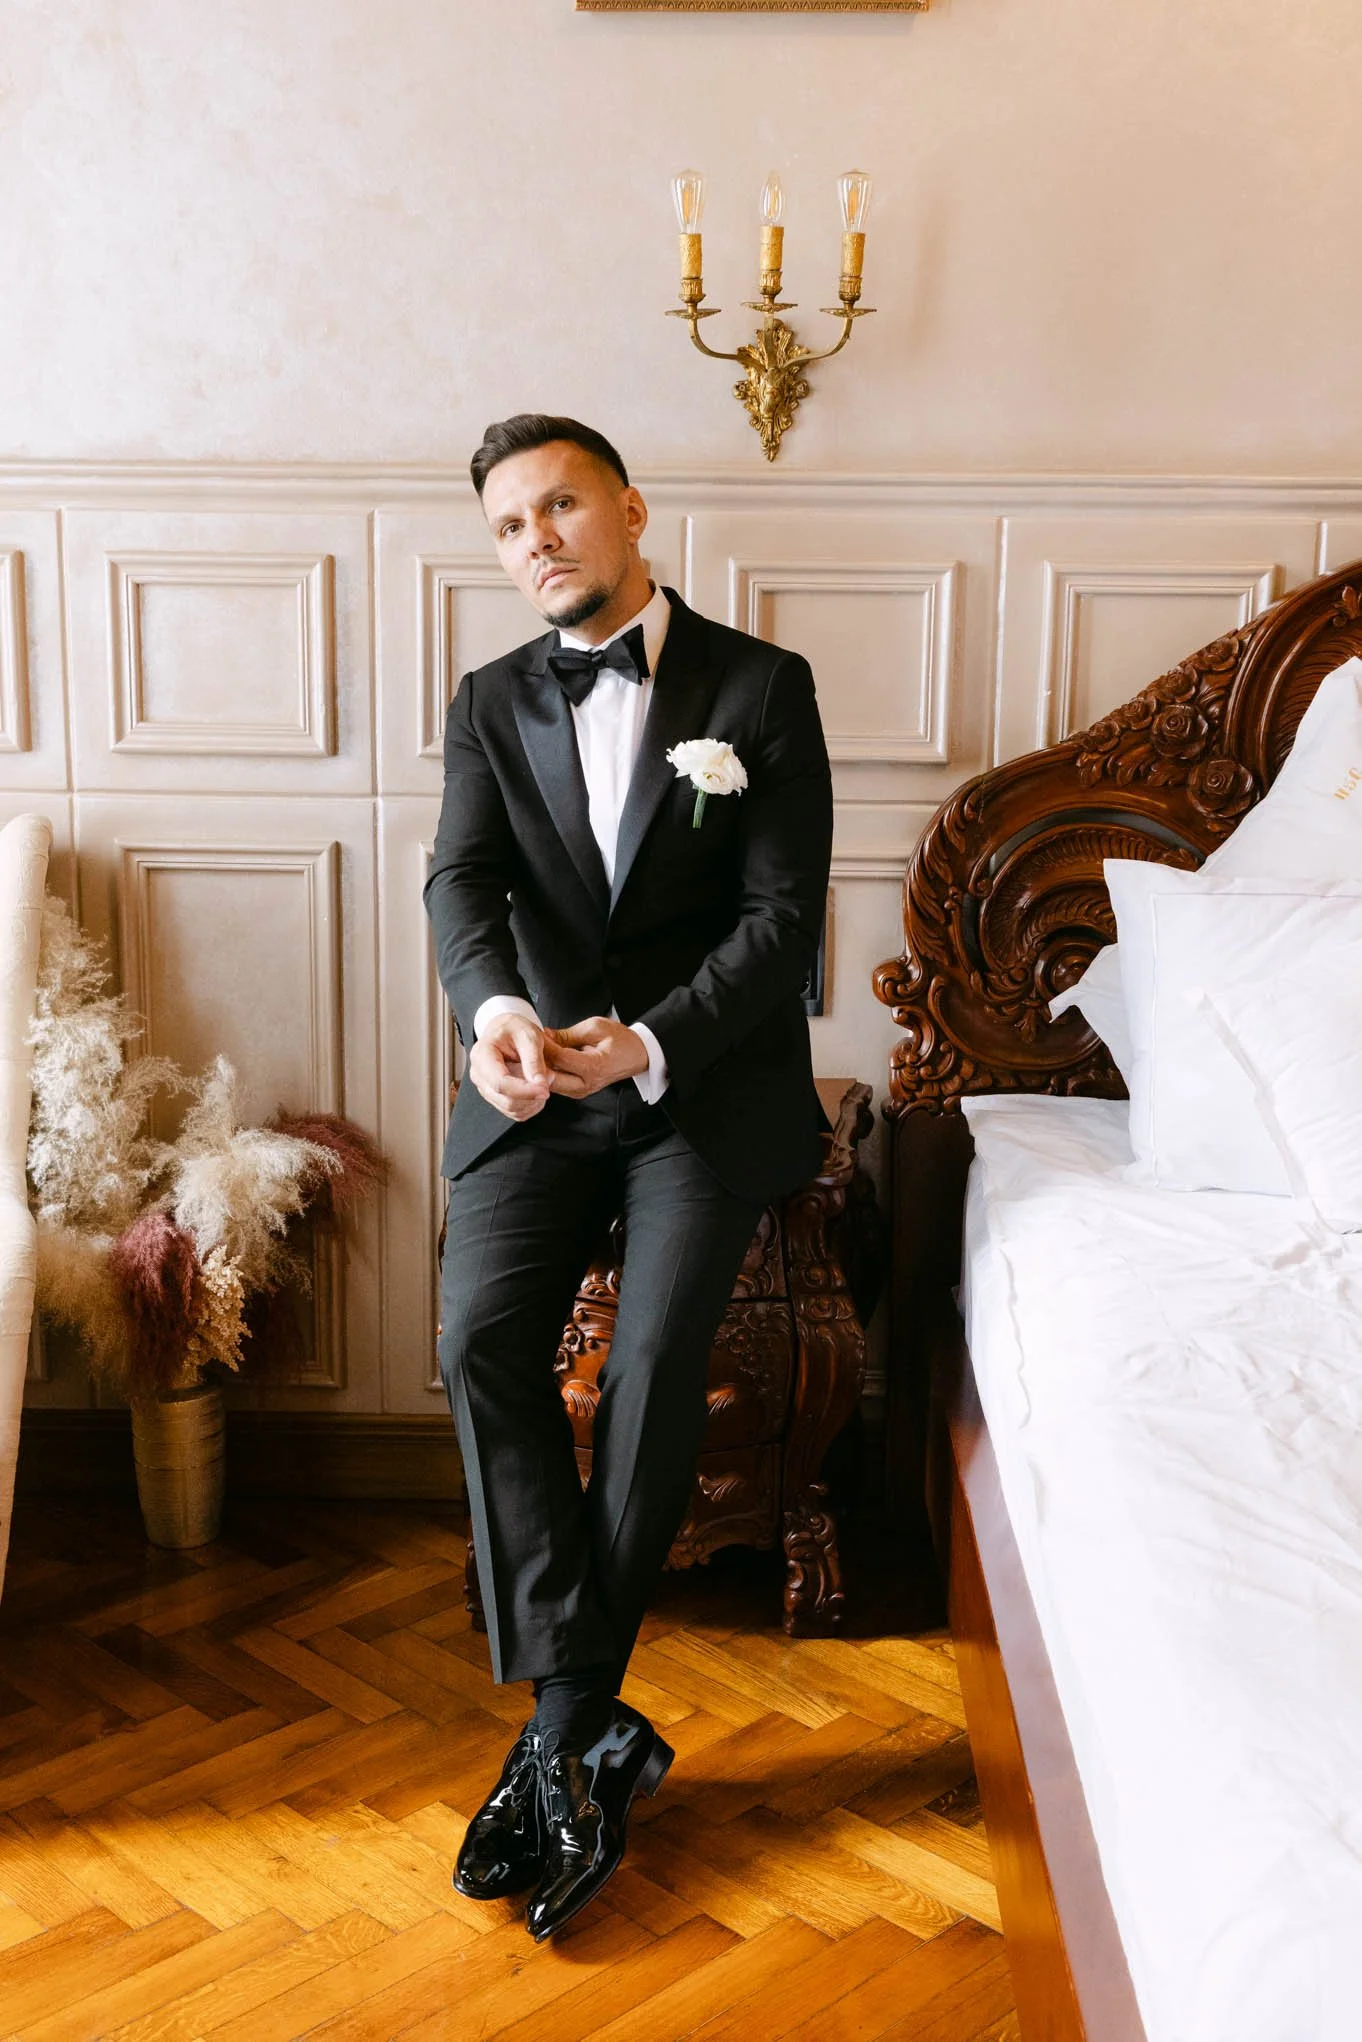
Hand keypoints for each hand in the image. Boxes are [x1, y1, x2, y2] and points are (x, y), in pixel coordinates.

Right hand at [468, 1012, 585, 1120]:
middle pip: (506, 1100)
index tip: (545, 1090)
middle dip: (532, 1096)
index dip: (525, 1091)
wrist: (506, 1031)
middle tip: (549, 1078)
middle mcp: (479, 1075)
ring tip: (543, 1080)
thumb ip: (535, 1060)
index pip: (500, 1082)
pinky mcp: (495, 1098)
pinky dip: (531, 1106)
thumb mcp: (530, 1036)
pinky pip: (515, 1113)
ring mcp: (485, 1089)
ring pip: (512, 1110)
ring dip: (533, 1101)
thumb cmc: (515, 1030)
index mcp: (482, 1055)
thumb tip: (541, 1085)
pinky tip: (536, 1089)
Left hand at [544, 1017, 648, 1098]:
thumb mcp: (594, 1028)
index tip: (534, 1034)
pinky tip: (545, 1061)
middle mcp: (586, 1084)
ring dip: (542, 1070)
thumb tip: (545, 1036)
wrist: (636, 1055)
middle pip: (550, 1077)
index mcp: (593, 1067)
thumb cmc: (621, 1040)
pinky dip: (549, 1074)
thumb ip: (567, 1034)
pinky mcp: (578, 1091)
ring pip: (551, 1084)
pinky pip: (557, 1085)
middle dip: (538, 1062)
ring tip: (536, 1053)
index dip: (544, 1045)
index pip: (559, 1058)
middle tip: (530, 1046)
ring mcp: (582, 1091)